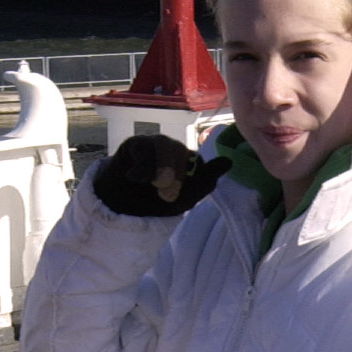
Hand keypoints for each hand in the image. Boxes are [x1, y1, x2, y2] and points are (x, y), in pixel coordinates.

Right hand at [92, 136, 224, 217]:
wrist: (122, 207)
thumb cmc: (156, 201)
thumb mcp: (185, 198)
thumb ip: (207, 181)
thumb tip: (228, 161)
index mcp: (189, 161)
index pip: (197, 161)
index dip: (188, 179)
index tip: (178, 193)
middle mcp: (173, 149)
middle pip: (181, 154)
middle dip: (172, 178)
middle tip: (162, 194)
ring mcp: (155, 144)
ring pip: (165, 148)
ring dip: (159, 171)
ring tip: (151, 185)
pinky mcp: (136, 144)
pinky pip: (144, 147)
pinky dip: (141, 165)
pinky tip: (134, 178)